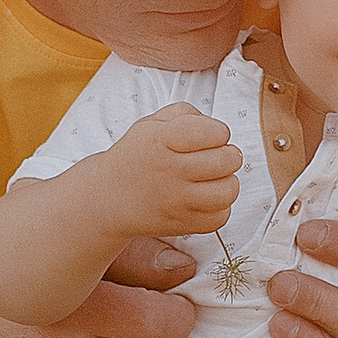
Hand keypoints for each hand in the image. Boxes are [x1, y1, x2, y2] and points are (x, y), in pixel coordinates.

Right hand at [110, 103, 242, 239]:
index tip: (212, 136)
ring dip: (228, 182)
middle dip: (229, 155)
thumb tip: (214, 126)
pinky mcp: (181, 223)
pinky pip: (220, 218)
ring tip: (215, 179)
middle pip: (227, 161)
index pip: (214, 132)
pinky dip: (219, 208)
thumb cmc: (137, 156)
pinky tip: (205, 198)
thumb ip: (185, 113)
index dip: (220, 131)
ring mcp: (176, 200)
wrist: (108, 196)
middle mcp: (170, 170)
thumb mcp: (152, 122)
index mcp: (163, 139)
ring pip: (227, 191)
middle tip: (218, 156)